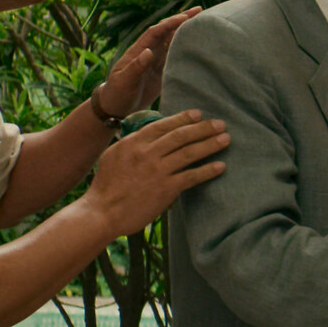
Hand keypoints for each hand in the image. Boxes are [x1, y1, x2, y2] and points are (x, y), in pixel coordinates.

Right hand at [82, 109, 227, 239]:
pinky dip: (207, 170)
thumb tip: (147, 135)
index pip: (163, 125)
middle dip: (203, 128)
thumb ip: (131, 143)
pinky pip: (191, 176)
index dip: (183, 119)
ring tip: (225, 139)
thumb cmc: (105, 186)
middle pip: (181, 136)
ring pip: (189, 153)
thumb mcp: (113, 155)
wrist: (102, 212)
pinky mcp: (165, 189)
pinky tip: (220, 166)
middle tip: (220, 124)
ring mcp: (158, 171)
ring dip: (210, 144)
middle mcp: (147, 153)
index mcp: (134, 142)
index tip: (198, 114)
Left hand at [98, 7, 202, 115]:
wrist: (116, 108)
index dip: (169, 24)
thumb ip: (136, 67)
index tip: (184, 17)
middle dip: (181, 20)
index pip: (156, 32)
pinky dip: (187, 49)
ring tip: (203, 23)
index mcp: (139, 50)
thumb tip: (148, 52)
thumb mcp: (124, 81)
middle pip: (167, 31)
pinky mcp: (163, 72)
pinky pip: (177, 56)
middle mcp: (149, 52)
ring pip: (173, 41)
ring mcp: (157, 61)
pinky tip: (199, 45)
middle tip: (200, 10)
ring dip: (186, 31)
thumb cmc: (116, 94)